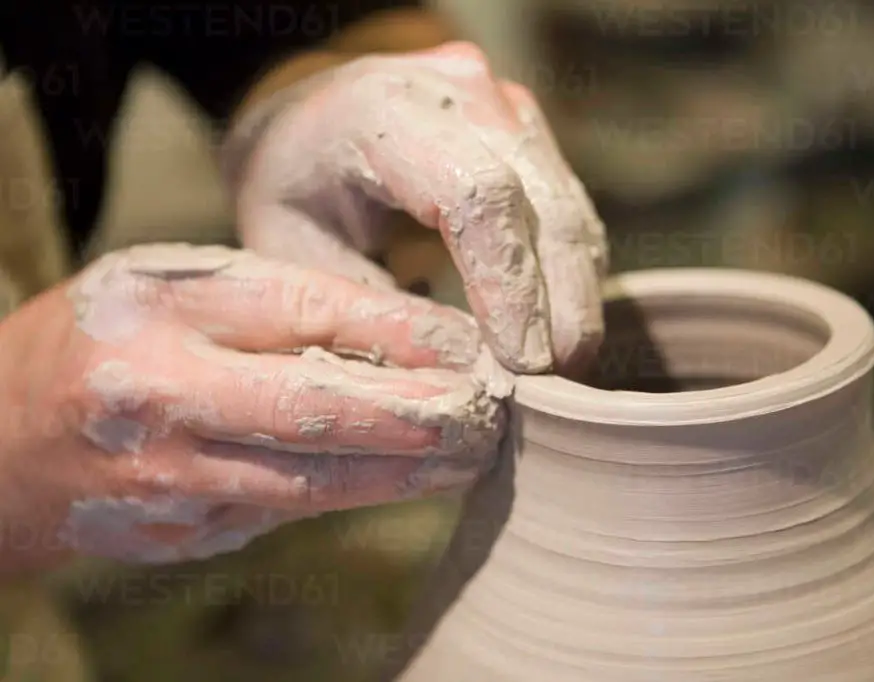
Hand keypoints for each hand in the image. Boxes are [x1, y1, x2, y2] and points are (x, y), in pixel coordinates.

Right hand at [0, 244, 504, 568]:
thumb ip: (273, 299)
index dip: (401, 333)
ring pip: (314, 483)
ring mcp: (170, 483)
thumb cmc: (103, 338)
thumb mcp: (172, 283)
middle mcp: (161, 404)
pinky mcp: (185, 534)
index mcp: (158, 317)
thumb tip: (400, 331)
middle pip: (318, 414)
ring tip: (477, 453)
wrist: (4, 442)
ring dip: (408, 471)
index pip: (303, 316)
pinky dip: (357, 494)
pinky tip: (409, 478)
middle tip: (496, 411)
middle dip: (423, 418)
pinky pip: (288, 511)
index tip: (472, 344)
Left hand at [229, 42, 607, 374]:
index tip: (522, 364)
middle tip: (554, 386)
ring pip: (570, 211)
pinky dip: (569, 278)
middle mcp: (457, 91)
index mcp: (381, 109)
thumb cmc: (285, 194)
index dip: (510, 286)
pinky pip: (570, 213)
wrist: (298, 128)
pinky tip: (555, 333)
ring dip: (575, 299)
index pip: (476, 196)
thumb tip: (465, 380)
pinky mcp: (530, 134)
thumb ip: (374, 315)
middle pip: (543, 204)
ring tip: (558, 373)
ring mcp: (503, 108)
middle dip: (560, 305)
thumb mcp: (295, 260)